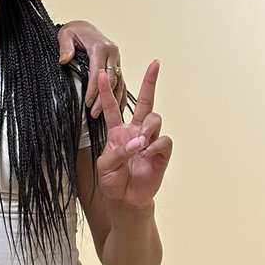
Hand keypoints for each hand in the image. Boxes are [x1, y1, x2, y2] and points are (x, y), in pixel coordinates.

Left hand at [57, 21, 124, 116]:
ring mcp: (117, 59)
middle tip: (94, 113)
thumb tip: (64, 60)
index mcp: (101, 47)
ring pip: (119, 83)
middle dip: (103, 98)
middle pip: (111, 80)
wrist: (85, 27)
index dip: (93, 89)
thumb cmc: (75, 31)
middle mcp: (113, 53)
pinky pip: (121, 82)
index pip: (98, 73)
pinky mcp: (118, 64)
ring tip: (103, 115)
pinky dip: (120, 95)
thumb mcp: (65, 35)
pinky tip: (117, 108)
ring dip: (112, 100)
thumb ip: (65, 47)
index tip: (87, 103)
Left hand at [95, 60, 171, 210]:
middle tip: (155, 64)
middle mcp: (135, 131)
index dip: (105, 90)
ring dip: (147, 128)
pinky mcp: (161, 152)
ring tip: (140, 144)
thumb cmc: (113, 181)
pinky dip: (155, 145)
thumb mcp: (105, 166)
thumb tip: (137, 142)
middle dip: (150, 82)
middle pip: (144, 102)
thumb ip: (118, 151)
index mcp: (117, 131)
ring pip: (154, 119)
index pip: (112, 106)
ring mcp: (149, 140)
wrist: (125, 199)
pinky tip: (147, 153)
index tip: (100, 73)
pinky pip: (164, 140)